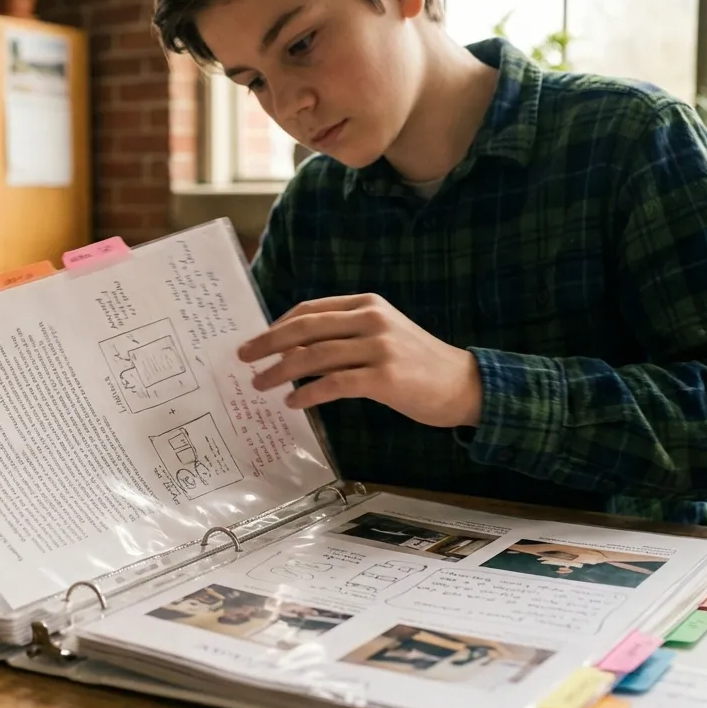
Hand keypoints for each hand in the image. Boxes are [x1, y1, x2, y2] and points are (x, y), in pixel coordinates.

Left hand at [237, 294, 482, 427]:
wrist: (463, 384)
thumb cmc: (417, 364)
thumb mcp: (382, 335)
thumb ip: (345, 335)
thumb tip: (294, 349)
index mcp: (367, 304)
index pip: (310, 309)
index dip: (278, 325)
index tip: (256, 342)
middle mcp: (371, 319)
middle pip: (305, 327)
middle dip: (268, 343)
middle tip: (243, 358)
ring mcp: (379, 347)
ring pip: (315, 355)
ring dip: (281, 371)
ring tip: (260, 384)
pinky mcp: (384, 377)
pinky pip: (334, 384)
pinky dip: (308, 394)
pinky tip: (293, 403)